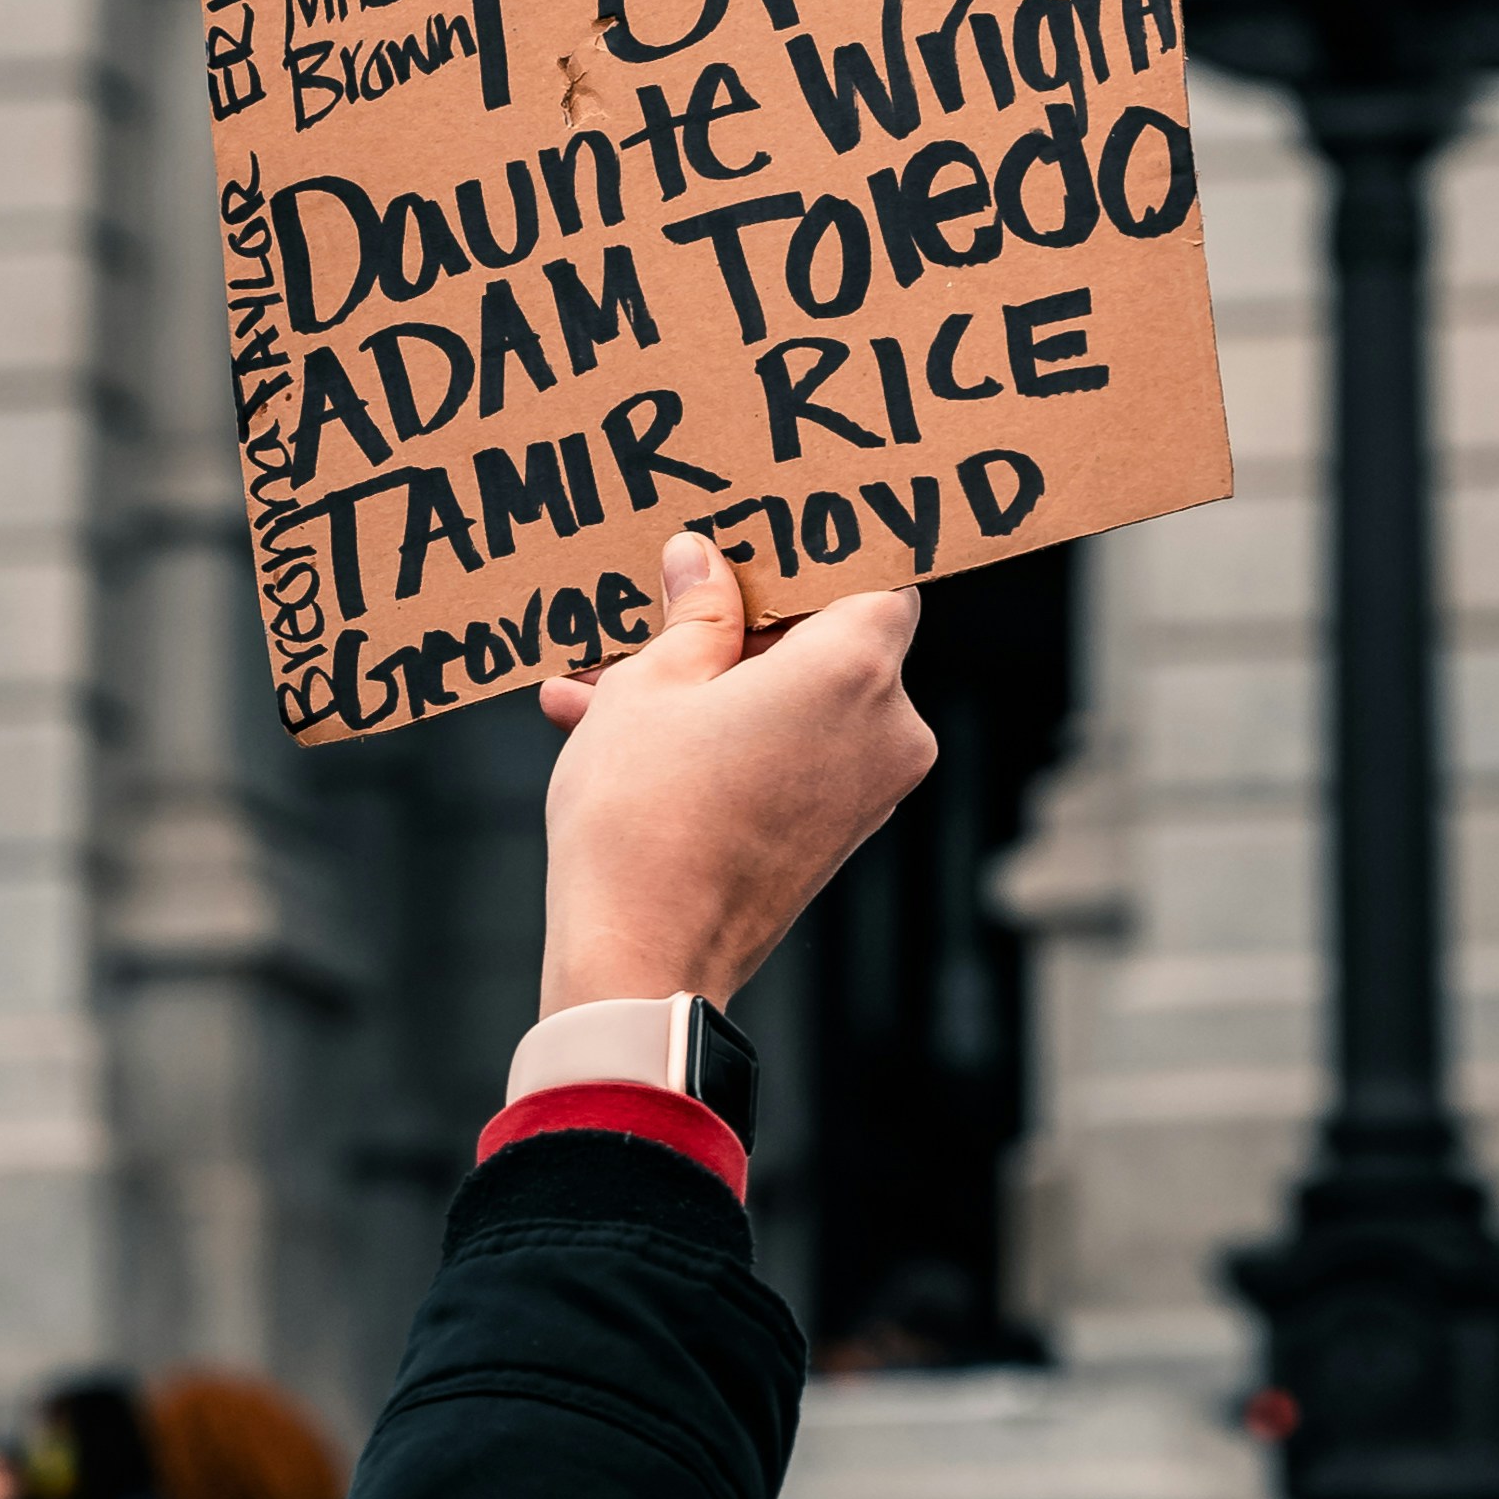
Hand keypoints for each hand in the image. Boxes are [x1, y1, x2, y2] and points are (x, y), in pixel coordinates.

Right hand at [535, 531, 934, 1012]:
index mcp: (856, 668)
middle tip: (663, 601)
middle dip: (740, 620)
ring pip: (798, 700)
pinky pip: (792, 754)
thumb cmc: (643, 817)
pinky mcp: (840, 834)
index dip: (817, 552)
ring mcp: (871, 789)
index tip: (762, 536)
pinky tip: (622, 729)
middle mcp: (889, 727)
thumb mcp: (650, 686)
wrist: (639, 962)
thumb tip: (700, 562)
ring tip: (610, 678)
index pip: (875, 571)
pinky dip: (727, 737)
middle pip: (830, 636)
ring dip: (713, 683)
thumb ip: (692, 614)